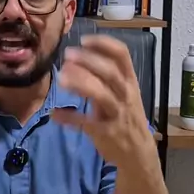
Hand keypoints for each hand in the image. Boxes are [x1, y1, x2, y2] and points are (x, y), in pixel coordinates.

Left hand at [52, 35, 154, 167]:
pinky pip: (87, 123)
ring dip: (81, 83)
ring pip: (102, 95)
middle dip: (89, 61)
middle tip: (67, 55)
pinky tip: (55, 113)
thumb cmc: (127, 118)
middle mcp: (126, 95)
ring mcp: (118, 115)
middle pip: (111, 72)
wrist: (138, 153)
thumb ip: (104, 78)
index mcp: (130, 82)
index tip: (83, 40)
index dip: (104, 45)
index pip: (122, 56)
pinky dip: (70, 118)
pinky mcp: (107, 133)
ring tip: (61, 78)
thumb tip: (74, 61)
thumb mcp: (123, 95)